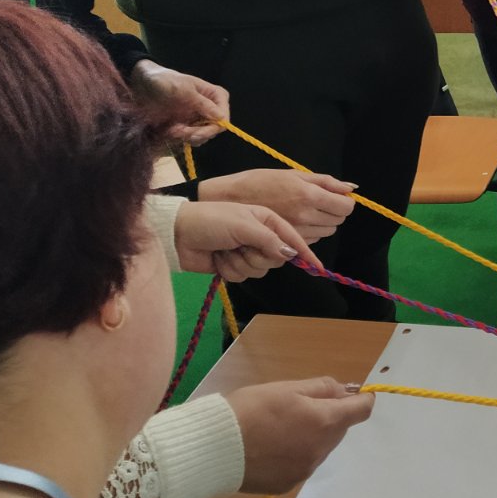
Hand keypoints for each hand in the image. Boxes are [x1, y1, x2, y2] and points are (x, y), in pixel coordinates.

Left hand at [129, 60, 228, 145]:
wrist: (145, 84)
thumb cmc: (165, 81)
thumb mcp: (184, 90)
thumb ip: (203, 104)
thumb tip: (221, 118)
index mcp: (215, 95)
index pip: (223, 117)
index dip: (212, 128)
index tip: (194, 134)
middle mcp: (211, 108)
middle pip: (213, 129)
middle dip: (196, 133)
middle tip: (178, 132)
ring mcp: (200, 117)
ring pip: (203, 136)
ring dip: (187, 137)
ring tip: (172, 130)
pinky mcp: (188, 125)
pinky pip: (191, 138)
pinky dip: (181, 138)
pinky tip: (170, 131)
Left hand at [172, 200, 317, 281]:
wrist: (179, 233)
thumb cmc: (212, 219)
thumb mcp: (244, 225)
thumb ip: (269, 240)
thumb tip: (290, 254)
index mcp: (267, 220)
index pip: (292, 239)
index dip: (305, 253)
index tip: (317, 268)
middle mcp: (260, 237)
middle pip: (275, 259)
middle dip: (258, 257)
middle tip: (241, 247)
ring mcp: (246, 252)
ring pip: (259, 271)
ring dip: (240, 263)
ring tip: (225, 251)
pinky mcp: (233, 266)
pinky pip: (242, 277)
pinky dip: (229, 270)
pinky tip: (217, 260)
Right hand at [198, 169, 356, 241]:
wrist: (228, 201)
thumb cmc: (260, 182)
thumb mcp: (293, 174)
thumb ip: (326, 182)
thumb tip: (351, 188)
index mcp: (308, 195)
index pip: (345, 207)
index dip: (345, 202)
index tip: (338, 198)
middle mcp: (304, 216)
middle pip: (337, 221)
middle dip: (333, 212)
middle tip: (318, 202)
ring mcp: (295, 231)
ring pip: (326, 232)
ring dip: (322, 223)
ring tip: (304, 211)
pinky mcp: (286, 242)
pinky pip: (310, 240)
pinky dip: (309, 232)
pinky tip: (295, 221)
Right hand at [223, 378, 374, 494]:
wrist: (214, 448)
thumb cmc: (251, 409)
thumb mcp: (288, 388)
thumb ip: (322, 388)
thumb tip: (346, 392)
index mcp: (325, 423)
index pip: (361, 411)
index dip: (361, 399)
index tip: (352, 394)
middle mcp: (320, 451)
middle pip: (339, 431)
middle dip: (329, 417)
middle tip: (301, 406)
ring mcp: (304, 471)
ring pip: (320, 448)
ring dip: (312, 436)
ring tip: (280, 427)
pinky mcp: (286, 485)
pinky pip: (302, 465)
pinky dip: (295, 454)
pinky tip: (271, 447)